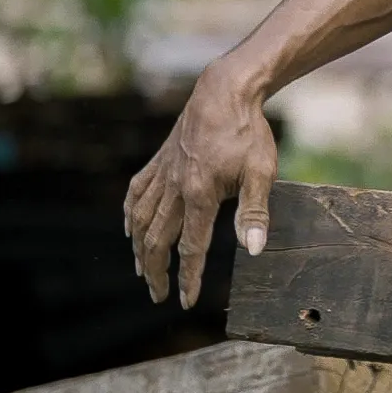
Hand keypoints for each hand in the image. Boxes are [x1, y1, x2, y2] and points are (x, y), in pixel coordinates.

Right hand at [123, 65, 277, 308]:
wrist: (226, 92)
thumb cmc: (248, 132)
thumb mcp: (261, 172)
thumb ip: (255, 212)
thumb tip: (254, 250)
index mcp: (199, 195)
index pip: (191, 247)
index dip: (189, 277)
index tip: (186, 301)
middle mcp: (174, 188)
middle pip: (158, 240)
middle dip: (157, 271)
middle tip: (158, 295)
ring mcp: (163, 173)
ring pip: (141, 219)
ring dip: (139, 248)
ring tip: (142, 270)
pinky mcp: (159, 160)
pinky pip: (136, 192)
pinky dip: (130, 214)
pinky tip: (129, 227)